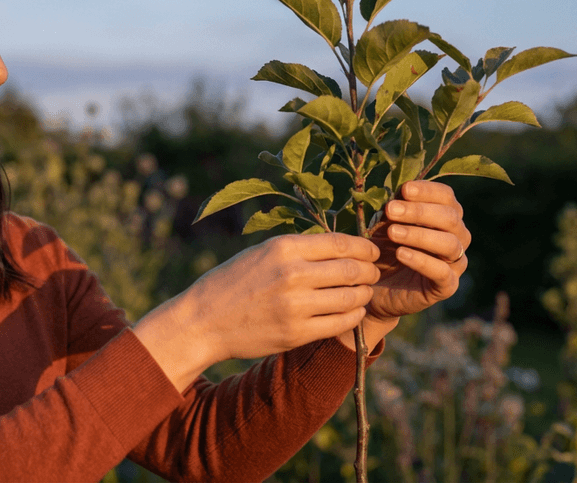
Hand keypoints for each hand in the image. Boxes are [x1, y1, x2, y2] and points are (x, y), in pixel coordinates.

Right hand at [134, 233, 380, 390]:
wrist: (204, 320)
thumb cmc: (233, 282)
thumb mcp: (261, 252)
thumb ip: (298, 250)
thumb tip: (341, 247)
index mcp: (283, 248)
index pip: (340, 243)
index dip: (364, 247)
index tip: (372, 251)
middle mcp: (292, 274)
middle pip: (352, 269)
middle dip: (369, 271)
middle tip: (372, 273)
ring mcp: (295, 305)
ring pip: (351, 297)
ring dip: (363, 294)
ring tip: (362, 293)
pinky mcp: (297, 333)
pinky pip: (341, 322)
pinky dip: (353, 316)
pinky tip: (351, 311)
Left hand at [366, 180, 470, 321]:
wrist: (376, 287)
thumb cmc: (383, 249)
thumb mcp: (384, 225)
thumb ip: (393, 209)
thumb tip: (395, 191)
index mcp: (445, 216)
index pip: (447, 196)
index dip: (428, 190)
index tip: (404, 189)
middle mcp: (457, 237)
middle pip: (450, 218)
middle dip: (419, 211)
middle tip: (391, 210)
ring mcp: (455, 263)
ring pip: (450, 244)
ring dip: (419, 235)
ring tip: (392, 232)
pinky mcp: (447, 286)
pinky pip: (442, 272)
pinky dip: (422, 261)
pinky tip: (401, 253)